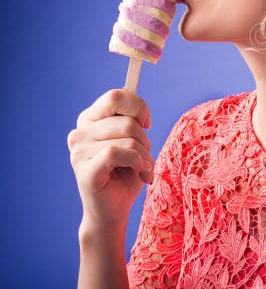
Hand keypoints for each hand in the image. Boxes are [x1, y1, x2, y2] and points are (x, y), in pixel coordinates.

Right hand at [68, 89, 153, 228]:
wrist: (114, 211)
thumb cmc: (125, 174)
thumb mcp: (133, 140)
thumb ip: (132, 120)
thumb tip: (141, 111)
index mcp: (89, 119)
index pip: (116, 96)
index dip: (138, 108)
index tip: (146, 124)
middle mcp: (79, 132)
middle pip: (128, 121)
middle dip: (145, 140)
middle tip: (143, 157)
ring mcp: (78, 151)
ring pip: (128, 139)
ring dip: (144, 156)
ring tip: (141, 169)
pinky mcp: (84, 170)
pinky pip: (118, 152)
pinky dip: (137, 162)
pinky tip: (140, 173)